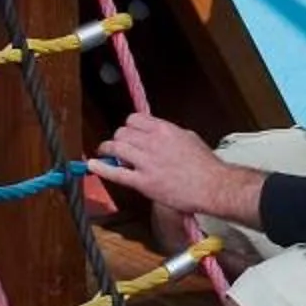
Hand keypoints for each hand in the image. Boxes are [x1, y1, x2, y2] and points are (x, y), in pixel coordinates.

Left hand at [93, 112, 252, 223]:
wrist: (213, 186)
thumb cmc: (206, 166)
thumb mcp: (190, 139)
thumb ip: (171, 134)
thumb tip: (160, 135)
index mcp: (165, 129)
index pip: (134, 119)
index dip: (129, 127)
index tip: (129, 134)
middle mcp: (152, 142)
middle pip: (122, 132)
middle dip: (119, 139)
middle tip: (120, 147)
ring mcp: (146, 162)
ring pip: (116, 147)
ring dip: (108, 149)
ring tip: (105, 153)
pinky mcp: (143, 182)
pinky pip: (116, 172)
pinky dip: (101, 168)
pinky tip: (92, 165)